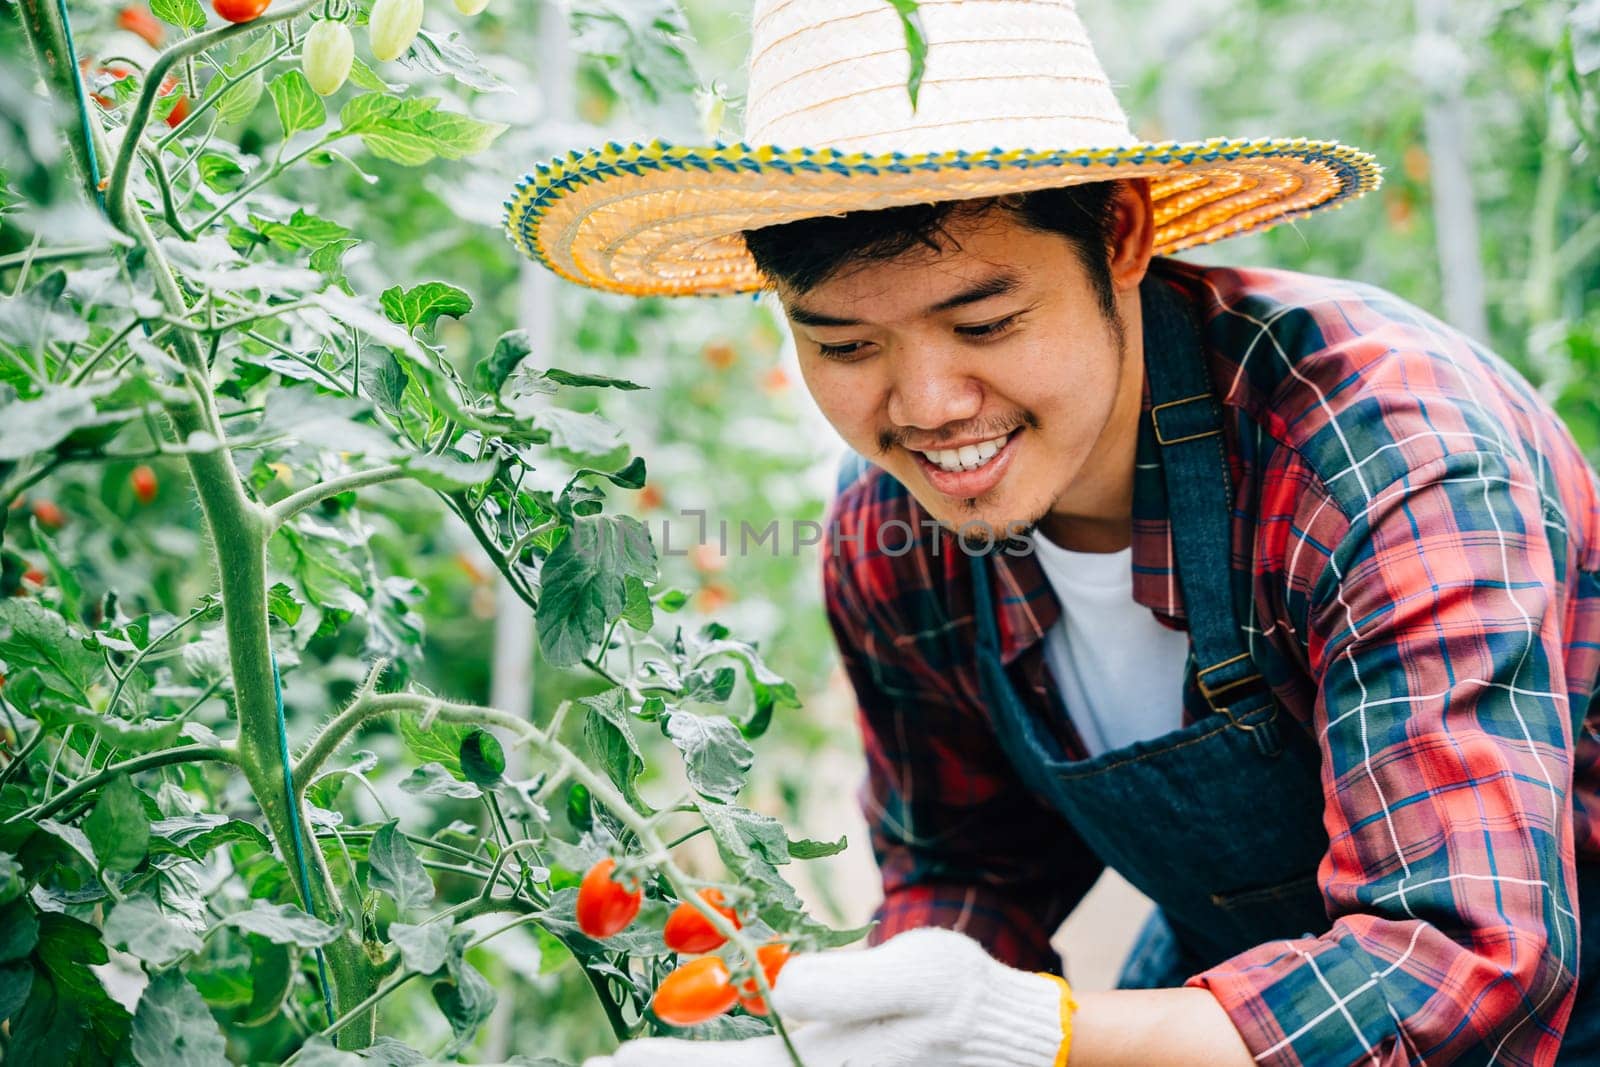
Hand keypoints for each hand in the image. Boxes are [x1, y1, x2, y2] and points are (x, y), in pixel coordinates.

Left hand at [582, 927, 1072, 1066]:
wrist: (1011, 1040)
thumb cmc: (963, 1000)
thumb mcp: (919, 978)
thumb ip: (850, 987)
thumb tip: (777, 991)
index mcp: (827, 1065)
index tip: (614, 1058)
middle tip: (606, 1063)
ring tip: (639, 1061)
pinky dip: (735, 1063)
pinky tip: (716, 1048)